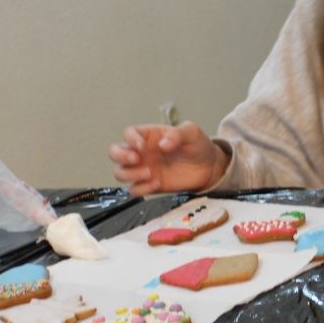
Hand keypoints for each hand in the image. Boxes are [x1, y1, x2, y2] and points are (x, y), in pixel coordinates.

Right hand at [107, 121, 228, 195]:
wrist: (209, 167)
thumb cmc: (198, 145)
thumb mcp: (191, 133)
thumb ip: (177, 134)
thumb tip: (163, 144)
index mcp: (149, 136)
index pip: (129, 133)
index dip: (131, 139)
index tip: (142, 146)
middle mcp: (141, 152)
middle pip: (114, 152)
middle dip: (120, 156)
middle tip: (136, 159)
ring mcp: (143, 169)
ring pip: (120, 173)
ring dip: (130, 174)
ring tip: (150, 173)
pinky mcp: (149, 185)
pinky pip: (134, 190)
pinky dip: (141, 189)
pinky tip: (157, 183)